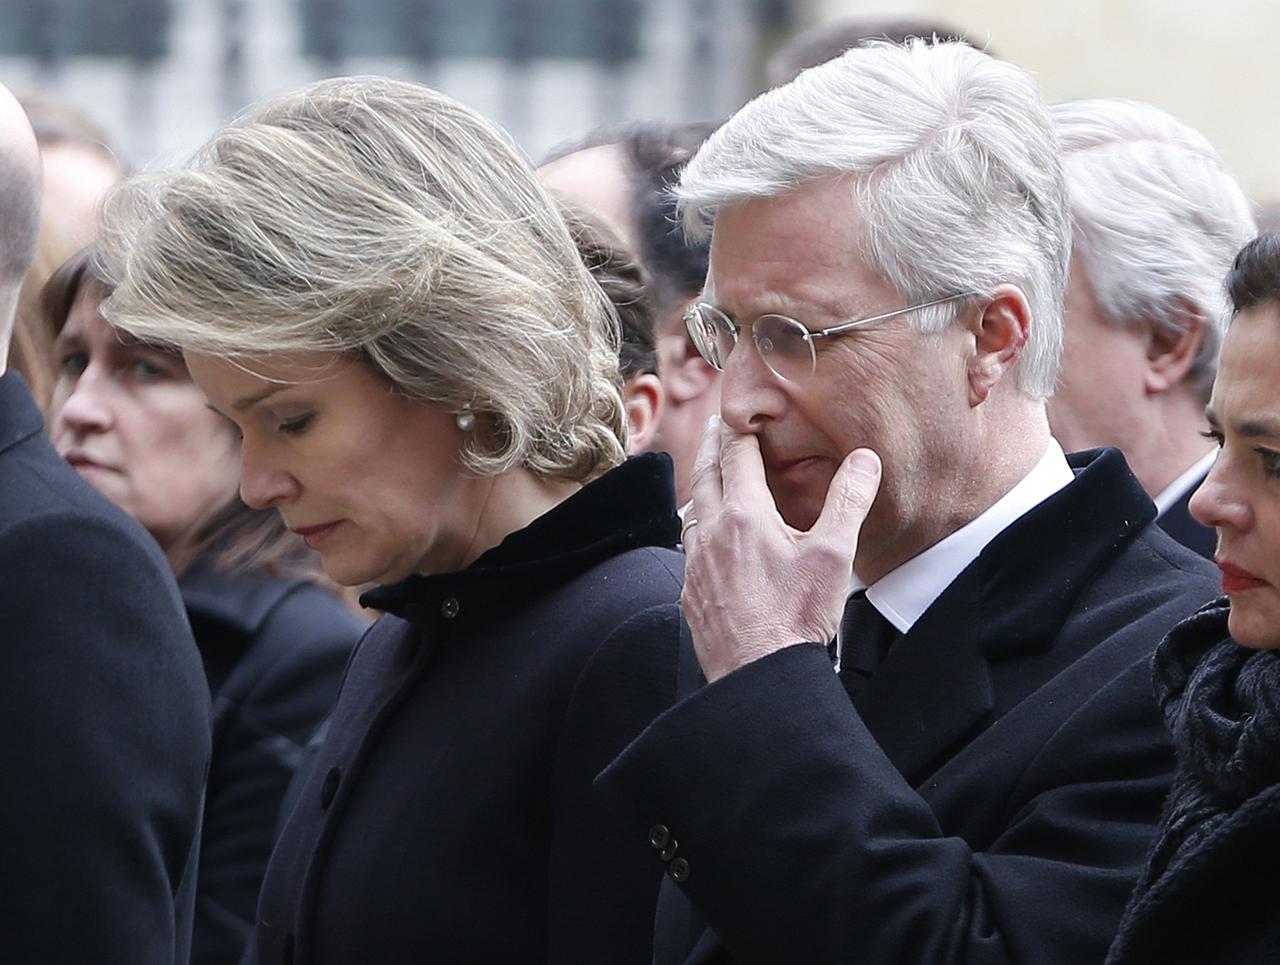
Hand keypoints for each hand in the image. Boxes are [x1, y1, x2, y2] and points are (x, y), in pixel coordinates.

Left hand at [681, 416, 881, 681]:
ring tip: (710, 476)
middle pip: (704, 477)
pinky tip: (707, 538)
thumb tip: (864, 459)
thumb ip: (848, 501)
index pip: (737, 458)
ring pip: (692, 512)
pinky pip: (689, 548)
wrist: (760, 675)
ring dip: (701, 488)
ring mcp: (696, 566)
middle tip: (716, 429)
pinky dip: (697, 528)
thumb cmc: (796, 617)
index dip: (738, 431)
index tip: (737, 413)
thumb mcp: (834, 555)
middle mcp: (711, 534)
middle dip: (712, 448)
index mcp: (744, 516)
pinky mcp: (692, 593)